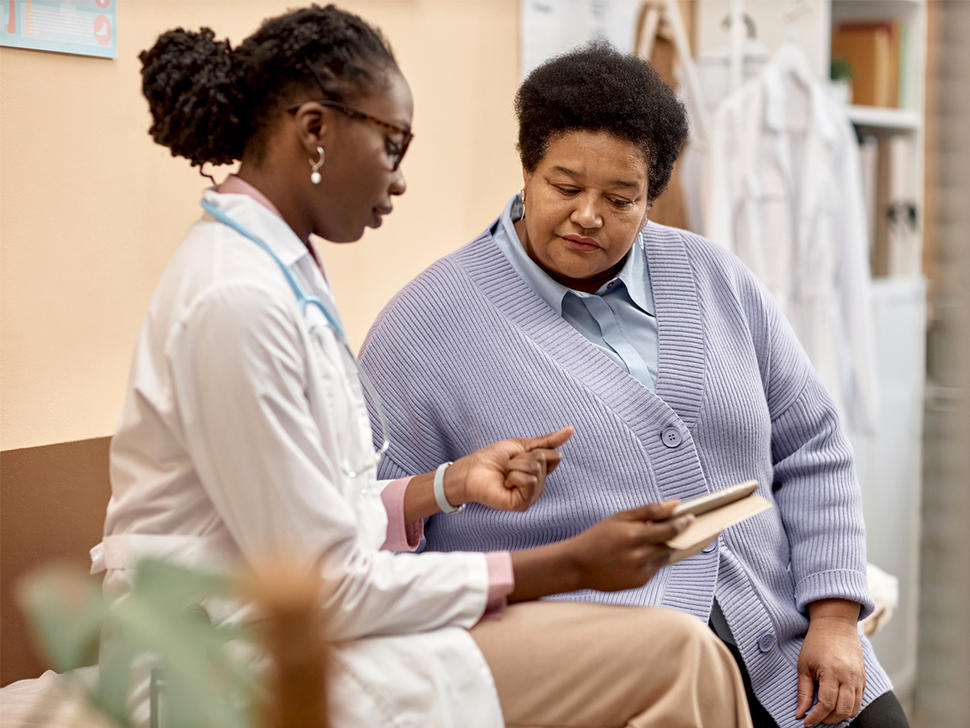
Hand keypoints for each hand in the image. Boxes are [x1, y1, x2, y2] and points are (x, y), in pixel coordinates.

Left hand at [446, 426, 573, 511]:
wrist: (471, 470)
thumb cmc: (493, 458)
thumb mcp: (523, 445)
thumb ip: (548, 441)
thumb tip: (571, 429)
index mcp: (541, 473)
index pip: (555, 456)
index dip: (536, 450)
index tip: (519, 454)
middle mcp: (539, 486)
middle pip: (544, 461)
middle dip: (522, 457)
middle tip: (508, 465)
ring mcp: (531, 496)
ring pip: (536, 470)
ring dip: (515, 466)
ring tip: (505, 474)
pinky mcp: (522, 504)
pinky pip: (529, 481)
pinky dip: (514, 476)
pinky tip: (505, 483)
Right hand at [566, 501, 692, 591]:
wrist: (577, 565)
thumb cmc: (598, 537)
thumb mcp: (620, 517)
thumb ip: (649, 510)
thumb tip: (675, 504)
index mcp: (633, 536)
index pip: (669, 529)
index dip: (683, 523)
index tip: (692, 517)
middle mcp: (638, 556)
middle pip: (670, 544)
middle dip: (677, 536)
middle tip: (683, 527)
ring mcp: (640, 571)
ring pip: (664, 557)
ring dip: (664, 548)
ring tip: (653, 540)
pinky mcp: (639, 582)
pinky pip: (655, 568)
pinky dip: (653, 560)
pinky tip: (640, 554)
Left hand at [796, 600, 864, 725]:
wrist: (835, 625)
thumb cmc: (817, 643)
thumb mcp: (804, 665)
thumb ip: (803, 691)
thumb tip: (800, 713)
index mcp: (832, 672)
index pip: (826, 704)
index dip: (816, 717)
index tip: (807, 722)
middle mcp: (849, 677)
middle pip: (843, 711)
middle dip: (828, 719)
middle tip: (815, 719)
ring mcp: (859, 678)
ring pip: (854, 709)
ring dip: (840, 716)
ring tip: (825, 714)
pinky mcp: (864, 678)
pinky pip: (860, 701)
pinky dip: (849, 708)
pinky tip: (837, 706)